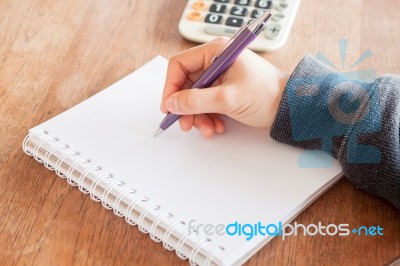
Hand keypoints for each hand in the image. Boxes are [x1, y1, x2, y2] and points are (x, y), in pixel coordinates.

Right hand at [160, 37, 288, 137]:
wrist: (289, 107)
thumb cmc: (266, 95)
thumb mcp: (227, 98)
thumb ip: (195, 101)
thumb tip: (171, 104)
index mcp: (216, 52)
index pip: (180, 65)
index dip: (171, 87)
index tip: (169, 107)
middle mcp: (216, 61)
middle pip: (186, 84)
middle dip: (186, 107)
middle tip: (186, 124)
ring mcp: (220, 76)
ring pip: (195, 97)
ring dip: (198, 116)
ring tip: (208, 129)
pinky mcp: (225, 89)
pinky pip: (206, 103)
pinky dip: (208, 117)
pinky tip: (217, 127)